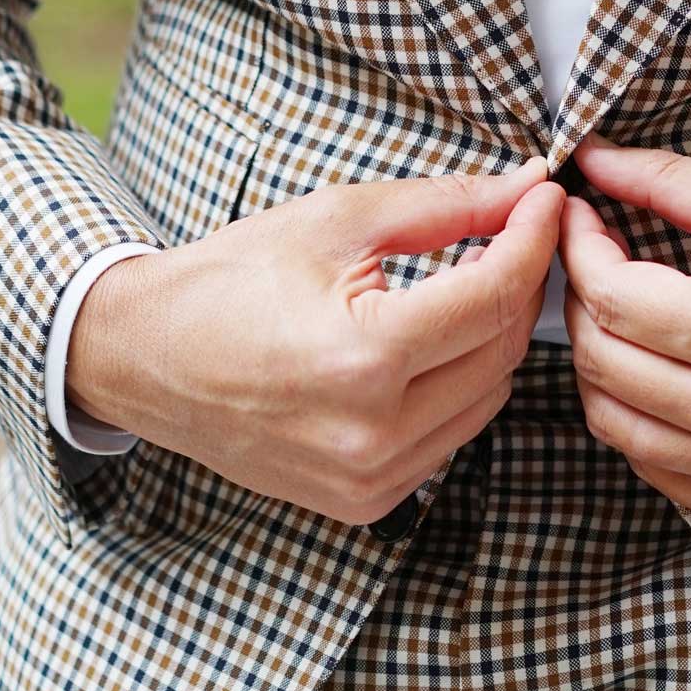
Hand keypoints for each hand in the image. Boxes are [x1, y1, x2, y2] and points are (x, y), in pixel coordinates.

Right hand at [65, 157, 563, 523]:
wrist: (145, 358)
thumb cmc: (230, 280)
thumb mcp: (337, 220)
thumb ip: (444, 206)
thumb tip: (523, 188)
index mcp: (363, 357)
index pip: (492, 296)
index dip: (532, 239)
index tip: (544, 199)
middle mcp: (372, 433)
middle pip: (502, 349)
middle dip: (517, 284)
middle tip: (510, 231)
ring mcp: (370, 479)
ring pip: (489, 397)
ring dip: (492, 337)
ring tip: (469, 283)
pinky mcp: (366, 502)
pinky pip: (452, 436)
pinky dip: (459, 385)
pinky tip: (434, 344)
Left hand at [558, 136, 690, 527]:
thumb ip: (675, 183)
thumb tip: (596, 159)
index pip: (610, 296)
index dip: (579, 248)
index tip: (584, 217)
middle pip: (598, 360)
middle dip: (579, 299)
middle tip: (598, 260)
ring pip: (612, 422)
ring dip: (598, 362)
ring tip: (619, 317)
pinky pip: (656, 468)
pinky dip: (636, 421)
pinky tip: (655, 377)